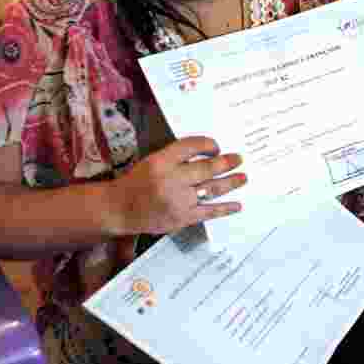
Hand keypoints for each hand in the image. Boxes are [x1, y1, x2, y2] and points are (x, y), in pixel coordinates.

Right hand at [105, 136, 245, 235]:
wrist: (119, 209)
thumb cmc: (137, 182)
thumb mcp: (153, 161)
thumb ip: (177, 157)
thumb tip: (209, 155)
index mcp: (161, 161)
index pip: (191, 146)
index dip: (208, 144)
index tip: (217, 147)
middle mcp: (170, 179)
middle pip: (206, 168)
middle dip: (227, 163)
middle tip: (239, 159)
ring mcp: (177, 201)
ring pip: (211, 189)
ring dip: (231, 183)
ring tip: (243, 178)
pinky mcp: (182, 218)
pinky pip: (208, 212)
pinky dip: (225, 208)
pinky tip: (237, 205)